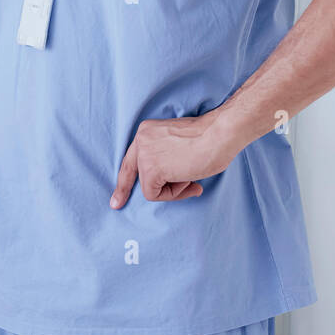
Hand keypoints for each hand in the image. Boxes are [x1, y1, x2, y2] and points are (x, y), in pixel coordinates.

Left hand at [109, 111, 236, 207]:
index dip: (125, 177)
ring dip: (173, 187)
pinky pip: (155, 194)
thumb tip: (168, 181)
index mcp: (148, 130)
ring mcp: (144, 154)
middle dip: (123, 189)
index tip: (118, 194)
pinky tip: (188, 178)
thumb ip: (167, 158)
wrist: (218, 134)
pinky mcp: (150, 169)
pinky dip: (174, 193)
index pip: (132, 156)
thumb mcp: (179, 144)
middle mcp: (141, 139)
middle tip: (116, 204)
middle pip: (130, 171)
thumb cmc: (209, 139)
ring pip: (150, 186)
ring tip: (191, 175)